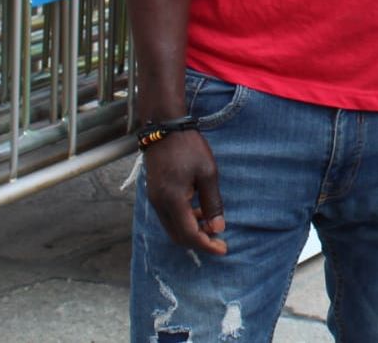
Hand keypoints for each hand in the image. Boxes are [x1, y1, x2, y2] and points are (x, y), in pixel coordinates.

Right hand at [144, 131, 228, 254]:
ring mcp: (154, 200)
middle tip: (219, 241)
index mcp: (173, 200)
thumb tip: (218, 228)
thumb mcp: (208, 173)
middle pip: (178, 236)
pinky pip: (168, 217)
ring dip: (191, 232)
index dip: (206, 245)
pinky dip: (183, 221)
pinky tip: (198, 213)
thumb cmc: (189, 148)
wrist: (165, 128)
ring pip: (172, 228)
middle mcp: (159, 204)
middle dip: (199, 242)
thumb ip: (212, 202)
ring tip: (212, 226)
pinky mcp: (154, 194)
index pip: (188, 234)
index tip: (223, 249)